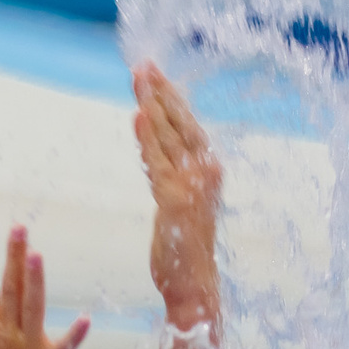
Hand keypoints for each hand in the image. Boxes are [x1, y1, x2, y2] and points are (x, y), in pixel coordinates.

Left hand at [132, 62, 221, 334]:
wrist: (194, 283)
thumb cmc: (186, 246)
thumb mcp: (181, 201)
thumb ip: (171, 173)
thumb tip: (154, 148)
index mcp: (209, 168)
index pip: (188, 123)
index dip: (171, 97)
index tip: (155, 73)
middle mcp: (206, 170)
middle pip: (180, 121)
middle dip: (161, 90)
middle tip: (144, 64)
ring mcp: (192, 183)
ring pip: (168, 134)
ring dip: (152, 103)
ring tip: (138, 78)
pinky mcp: (174, 198)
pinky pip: (157, 160)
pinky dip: (147, 138)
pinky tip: (138, 114)